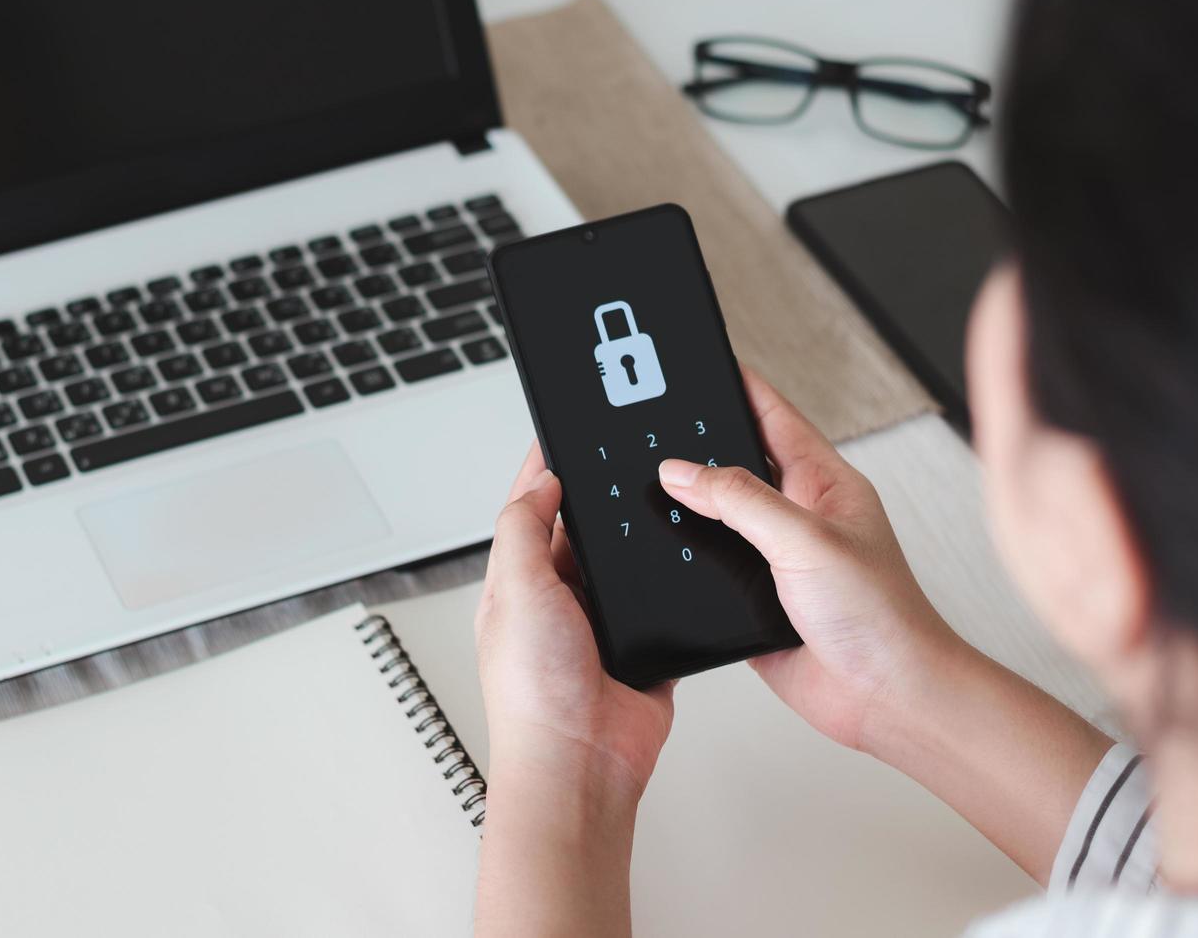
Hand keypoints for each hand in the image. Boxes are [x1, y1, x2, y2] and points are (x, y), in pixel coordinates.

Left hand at [476, 443, 673, 798]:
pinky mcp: (642, 646)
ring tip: (658, 503)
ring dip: (638, 542)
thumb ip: (524, 529)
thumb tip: (541, 482)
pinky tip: (680, 563)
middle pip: (584, 530)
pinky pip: (660, 602)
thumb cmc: (534, 697)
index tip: (566, 432)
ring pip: (625, 563)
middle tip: (624, 459)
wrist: (582, 765)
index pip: (530, 509)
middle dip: (602, 500)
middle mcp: (557, 600)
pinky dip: (670, 584)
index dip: (547, 469)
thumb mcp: (517, 591)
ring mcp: (601, 624)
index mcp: (518, 582)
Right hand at [658, 365, 962, 753]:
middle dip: (700, 445)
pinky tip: (664, 550)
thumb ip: (740, 500)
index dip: (739, 386)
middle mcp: (800, 517)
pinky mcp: (755, 600)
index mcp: (825, 484)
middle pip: (738, 464)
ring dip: (689, 507)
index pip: (775, 417)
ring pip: (719, 517)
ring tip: (650, 484)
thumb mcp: (806, 540)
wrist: (885, 699)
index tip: (704, 362)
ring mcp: (777, 559)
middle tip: (657, 423)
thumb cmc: (882, 619)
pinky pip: (710, 567)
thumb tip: (682, 471)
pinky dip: (686, 558)